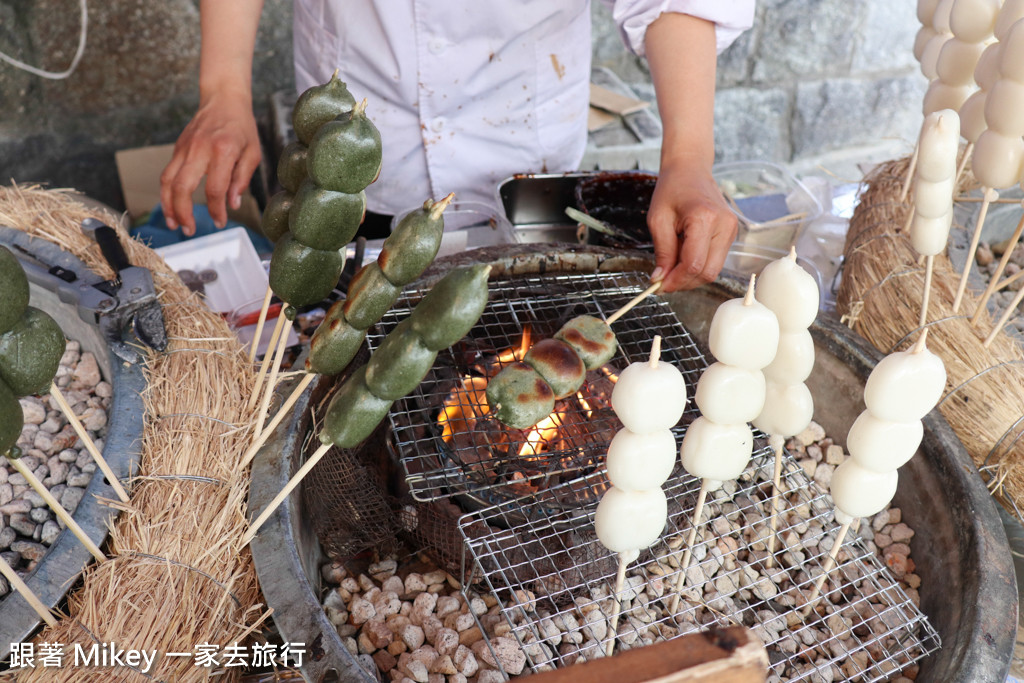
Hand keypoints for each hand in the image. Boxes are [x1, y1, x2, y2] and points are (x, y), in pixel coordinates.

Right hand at [159, 91, 260, 234]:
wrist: (223, 99)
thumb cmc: (242, 127)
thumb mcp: (252, 153)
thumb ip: (242, 179)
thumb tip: (232, 204)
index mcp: (222, 150)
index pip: (215, 188)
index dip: (216, 210)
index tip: (220, 222)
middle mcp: (199, 149)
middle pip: (182, 187)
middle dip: (184, 213)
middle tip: (190, 230)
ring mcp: (185, 148)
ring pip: (167, 181)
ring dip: (168, 206)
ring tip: (175, 224)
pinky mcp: (177, 148)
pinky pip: (167, 174)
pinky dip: (167, 193)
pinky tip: (172, 207)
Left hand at [647, 161, 736, 292]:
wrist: (690, 170)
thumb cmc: (672, 190)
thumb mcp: (658, 220)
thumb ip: (662, 252)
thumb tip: (660, 279)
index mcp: (705, 219)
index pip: (694, 264)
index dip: (676, 280)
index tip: (659, 285)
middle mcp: (724, 225)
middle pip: (707, 273)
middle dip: (684, 282)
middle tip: (663, 281)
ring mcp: (731, 230)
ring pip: (713, 271)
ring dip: (690, 276)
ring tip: (671, 264)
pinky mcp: (731, 234)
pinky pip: (715, 261)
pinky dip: (698, 266)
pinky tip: (683, 256)